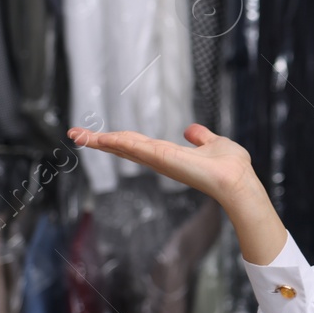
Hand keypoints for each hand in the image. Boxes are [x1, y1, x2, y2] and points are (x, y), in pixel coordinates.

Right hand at [68, 123, 257, 200]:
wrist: (238, 182)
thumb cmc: (231, 167)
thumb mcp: (215, 144)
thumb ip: (202, 138)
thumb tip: (192, 130)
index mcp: (168, 155)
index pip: (136, 145)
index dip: (116, 140)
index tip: (96, 136)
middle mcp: (159, 159)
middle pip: (123, 147)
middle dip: (98, 141)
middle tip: (74, 134)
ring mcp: (159, 160)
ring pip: (123, 146)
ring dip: (99, 140)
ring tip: (76, 134)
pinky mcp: (163, 158)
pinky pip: (135, 147)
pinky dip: (117, 141)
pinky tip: (100, 138)